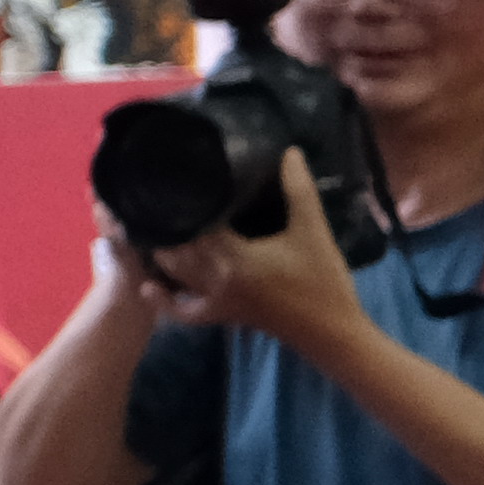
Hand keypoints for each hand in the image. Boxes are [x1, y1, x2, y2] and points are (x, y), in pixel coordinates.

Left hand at [129, 183, 377, 356]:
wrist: (333, 333)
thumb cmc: (324, 281)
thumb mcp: (313, 231)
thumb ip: (298, 189)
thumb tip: (289, 151)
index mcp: (233, 256)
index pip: (191, 224)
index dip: (178, 202)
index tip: (166, 178)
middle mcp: (215, 278)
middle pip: (174, 247)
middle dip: (162, 224)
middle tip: (151, 196)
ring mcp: (216, 300)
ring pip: (174, 274)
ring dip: (160, 252)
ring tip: (150, 225)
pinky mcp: (223, 315)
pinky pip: (185, 311)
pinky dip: (165, 301)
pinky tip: (150, 287)